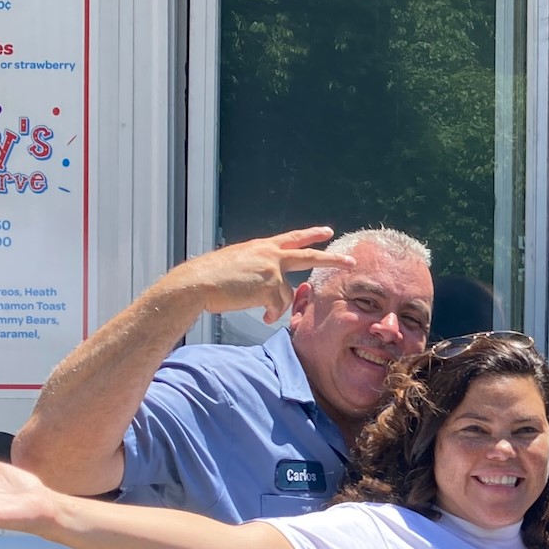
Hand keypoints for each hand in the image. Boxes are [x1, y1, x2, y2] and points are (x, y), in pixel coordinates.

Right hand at [163, 226, 345, 323]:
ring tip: (262, 311)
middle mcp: (269, 254)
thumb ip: (256, 267)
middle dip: (332, 258)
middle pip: (308, 255)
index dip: (311, 235)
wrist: (198, 283)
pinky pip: (278, 307)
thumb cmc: (211, 278)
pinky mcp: (269, 286)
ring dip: (276, 306)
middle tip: (351, 261)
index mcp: (261, 247)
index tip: (328, 232)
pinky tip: (261, 316)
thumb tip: (265, 282)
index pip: (292, 238)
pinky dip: (271, 314)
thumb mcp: (236, 264)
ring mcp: (271, 269)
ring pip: (287, 293)